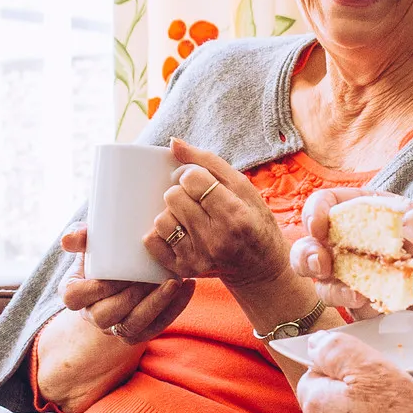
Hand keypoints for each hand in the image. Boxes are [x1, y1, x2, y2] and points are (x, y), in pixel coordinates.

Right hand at [57, 225, 192, 343]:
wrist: (123, 271)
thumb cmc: (104, 254)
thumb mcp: (89, 243)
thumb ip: (80, 236)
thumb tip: (69, 239)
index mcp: (75, 294)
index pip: (74, 298)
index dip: (94, 289)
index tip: (116, 273)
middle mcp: (93, 315)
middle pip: (105, 316)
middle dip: (129, 298)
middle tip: (150, 278)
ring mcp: (115, 328)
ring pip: (133, 327)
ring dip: (155, 305)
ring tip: (173, 282)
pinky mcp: (139, 334)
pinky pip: (156, 328)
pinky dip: (175, 308)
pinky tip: (188, 286)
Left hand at [143, 141, 288, 287]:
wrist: (260, 267)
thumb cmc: (253, 220)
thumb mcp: (242, 186)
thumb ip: (207, 161)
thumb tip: (172, 143)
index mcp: (234, 215)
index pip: (192, 179)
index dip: (194, 177)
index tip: (204, 185)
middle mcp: (215, 240)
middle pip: (173, 197)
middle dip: (182, 194)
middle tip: (197, 202)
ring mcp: (198, 258)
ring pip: (161, 220)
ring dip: (172, 214)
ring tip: (189, 218)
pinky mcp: (184, 270)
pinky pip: (152, 242)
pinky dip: (161, 234)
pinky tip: (179, 232)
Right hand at [290, 190, 412, 412]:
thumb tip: (402, 231)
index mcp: (375, 213)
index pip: (331, 205)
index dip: (317, 211)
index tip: (321, 223)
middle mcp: (360, 245)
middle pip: (312, 245)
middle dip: (308, 253)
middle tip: (321, 261)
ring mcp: (362, 279)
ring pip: (323, 281)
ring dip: (328, 284)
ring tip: (353, 290)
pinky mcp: (371, 310)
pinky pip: (347, 309)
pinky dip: (348, 306)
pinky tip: (365, 303)